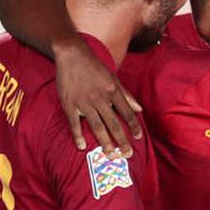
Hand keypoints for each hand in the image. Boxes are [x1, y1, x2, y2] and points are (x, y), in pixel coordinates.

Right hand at [54, 40, 142, 156]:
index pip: (127, 113)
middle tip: (127, 155)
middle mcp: (101, 99)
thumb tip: (140, 109)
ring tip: (110, 155)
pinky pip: (74, 123)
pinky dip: (78, 135)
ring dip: (105, 142)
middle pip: (114, 124)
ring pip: (97, 126)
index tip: (138, 138)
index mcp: (113, 92)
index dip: (134, 127)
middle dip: (122, 141)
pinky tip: (82, 146)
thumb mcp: (114, 78)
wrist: (72, 55)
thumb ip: (127, 95)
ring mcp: (85, 102)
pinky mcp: (69, 104)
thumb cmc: (95, 67)